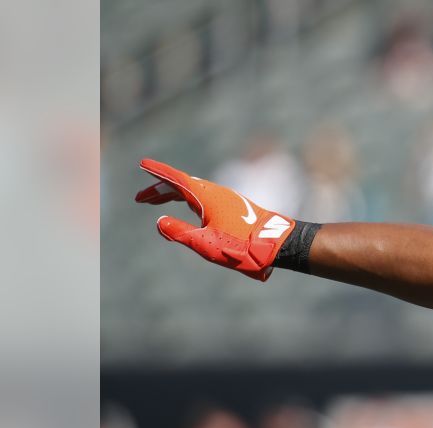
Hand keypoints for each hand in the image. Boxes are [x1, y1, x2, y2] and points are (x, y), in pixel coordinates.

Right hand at [135, 158, 295, 280]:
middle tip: (141, 198)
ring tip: (157, 201)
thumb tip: (159, 221)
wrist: (278, 245)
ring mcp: (226, 198)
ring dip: (174, 194)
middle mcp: (215, 192)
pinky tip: (188, 206)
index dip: (157, 173)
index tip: (142, 163)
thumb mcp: (205, 243)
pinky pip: (204, 197)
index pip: (176, 179)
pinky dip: (188, 199)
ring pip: (193, 191)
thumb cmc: (242, 246)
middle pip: (182, 185)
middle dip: (160, 189)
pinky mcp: (235, 206)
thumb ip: (179, 232)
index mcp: (206, 196)